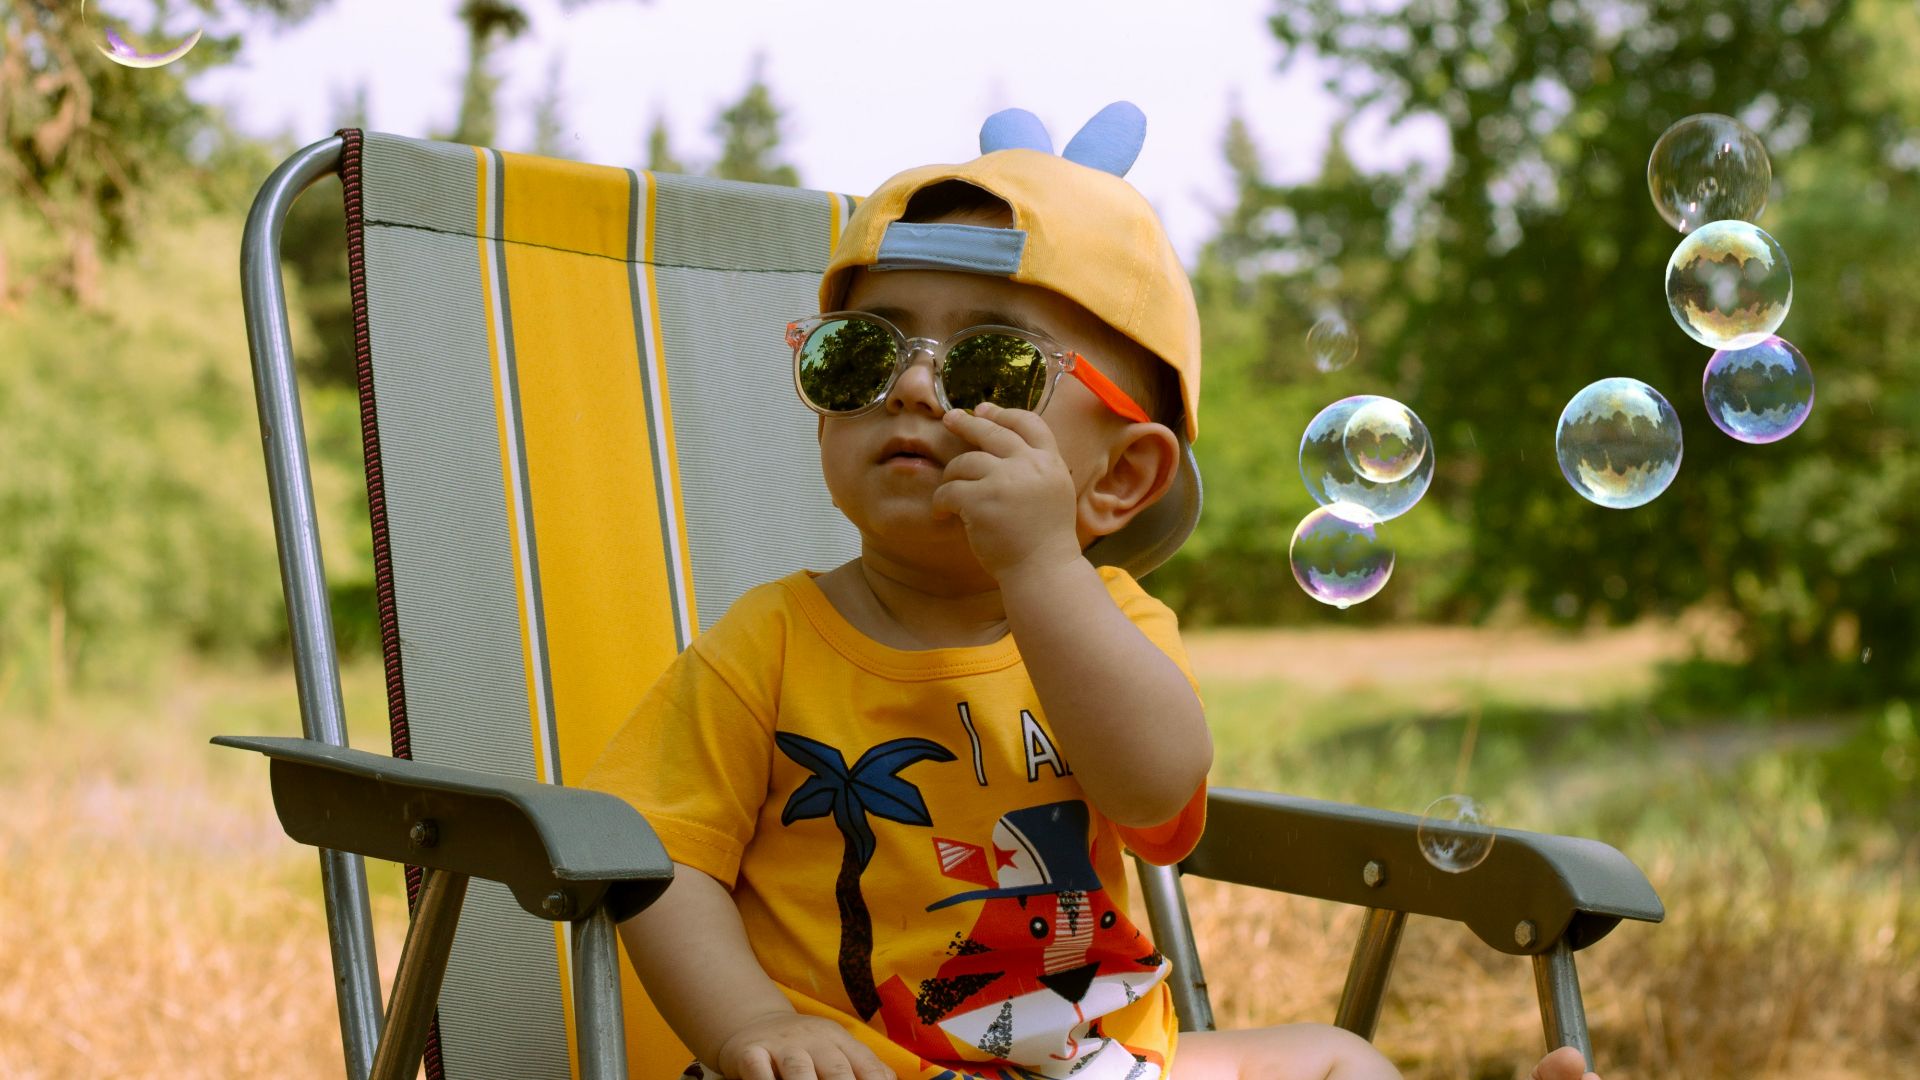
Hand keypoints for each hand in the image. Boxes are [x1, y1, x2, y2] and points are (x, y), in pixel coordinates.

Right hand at [711, 1011, 895, 1079]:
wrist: (755, 1021)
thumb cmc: (806, 1047)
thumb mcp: (837, 1049)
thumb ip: (864, 1067)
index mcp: (841, 1041)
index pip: (869, 1069)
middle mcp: (815, 1040)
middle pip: (837, 1071)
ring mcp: (782, 1044)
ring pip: (798, 1070)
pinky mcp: (750, 1051)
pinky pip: (758, 1071)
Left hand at [933, 402, 1082, 578]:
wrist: (1043, 571)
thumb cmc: (1044, 540)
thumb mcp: (1053, 492)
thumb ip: (1034, 468)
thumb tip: (1004, 445)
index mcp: (1050, 462)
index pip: (1029, 422)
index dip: (1004, 413)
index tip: (985, 410)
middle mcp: (1029, 465)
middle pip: (992, 432)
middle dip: (967, 423)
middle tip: (950, 420)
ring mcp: (1004, 480)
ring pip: (965, 462)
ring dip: (952, 475)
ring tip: (950, 492)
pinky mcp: (981, 499)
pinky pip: (949, 489)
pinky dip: (941, 502)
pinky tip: (943, 514)